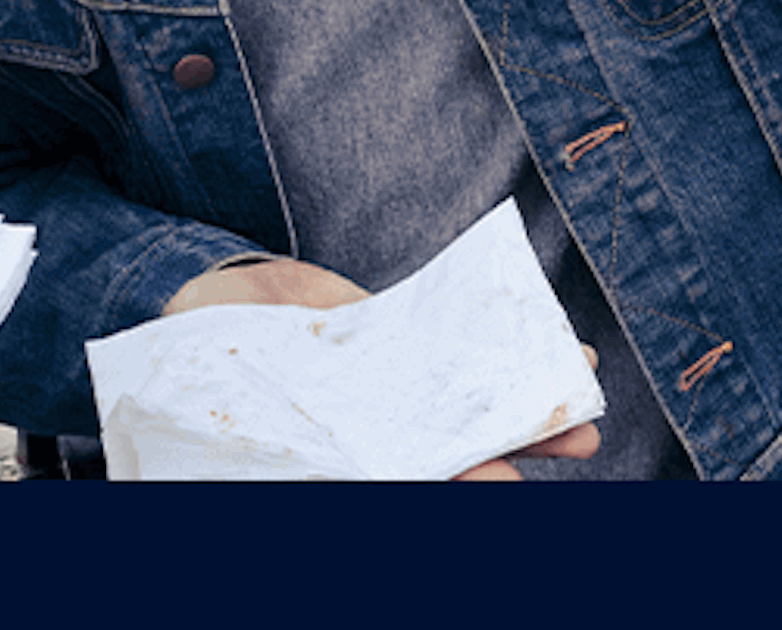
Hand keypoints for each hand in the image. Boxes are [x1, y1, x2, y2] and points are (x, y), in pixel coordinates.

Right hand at [159, 258, 607, 480]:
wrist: (202, 301)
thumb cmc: (192, 364)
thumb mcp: (226, 399)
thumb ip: (265, 430)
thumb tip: (278, 460)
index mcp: (339, 455)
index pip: (410, 475)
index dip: (458, 478)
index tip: (506, 481)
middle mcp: (379, 428)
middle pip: (462, 441)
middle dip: (522, 440)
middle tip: (584, 438)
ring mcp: (396, 384)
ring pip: (474, 395)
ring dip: (531, 395)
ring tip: (589, 386)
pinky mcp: (401, 337)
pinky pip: (462, 341)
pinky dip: (507, 338)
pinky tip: (557, 336)